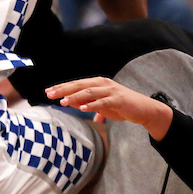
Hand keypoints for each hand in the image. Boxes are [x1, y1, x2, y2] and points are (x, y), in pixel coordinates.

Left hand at [45, 77, 173, 139]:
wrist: (144, 109)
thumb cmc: (121, 106)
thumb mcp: (100, 105)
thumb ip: (86, 103)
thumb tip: (70, 103)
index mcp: (97, 83)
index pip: (76, 84)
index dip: (62, 87)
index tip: (48, 92)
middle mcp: (102, 83)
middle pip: (79, 85)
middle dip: (63, 89)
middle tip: (50, 94)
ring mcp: (111, 90)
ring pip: (89, 92)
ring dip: (75, 97)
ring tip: (63, 102)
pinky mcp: (119, 99)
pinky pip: (103, 102)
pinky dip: (92, 105)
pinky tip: (82, 108)